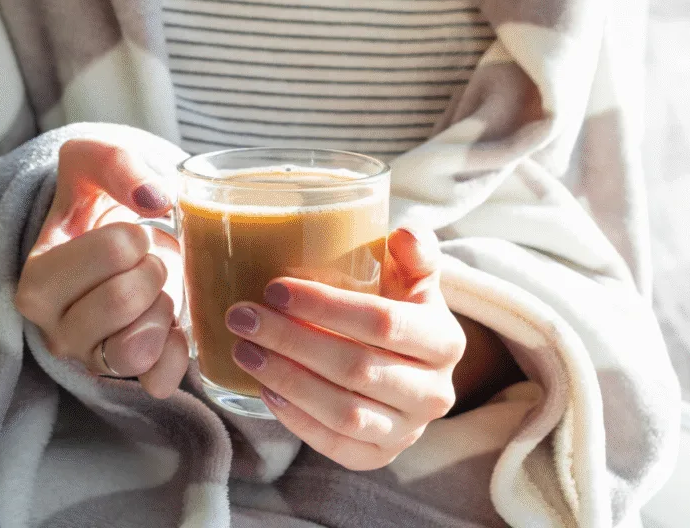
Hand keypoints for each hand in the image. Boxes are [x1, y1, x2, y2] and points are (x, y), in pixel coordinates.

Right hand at [15, 139, 188, 397]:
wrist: (119, 241)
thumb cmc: (99, 202)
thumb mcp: (92, 162)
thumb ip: (116, 164)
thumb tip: (154, 198)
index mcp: (37, 282)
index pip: (113, 253)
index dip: (135, 237)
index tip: (130, 233)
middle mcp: (55, 331)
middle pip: (123, 300)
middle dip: (154, 269)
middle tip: (149, 260)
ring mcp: (91, 360)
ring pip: (137, 349)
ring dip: (163, 309)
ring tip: (157, 291)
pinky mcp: (128, 379)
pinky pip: (160, 380)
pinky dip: (178, 349)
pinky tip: (173, 322)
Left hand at [224, 227, 464, 470]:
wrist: (413, 369)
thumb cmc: (401, 310)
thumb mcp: (413, 277)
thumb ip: (414, 252)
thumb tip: (405, 233)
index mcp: (446, 341)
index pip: (383, 323)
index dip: (326, 307)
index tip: (275, 289)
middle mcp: (435, 392)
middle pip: (357, 368)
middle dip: (292, 341)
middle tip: (244, 317)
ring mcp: (408, 430)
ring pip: (344, 412)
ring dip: (287, 380)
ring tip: (245, 351)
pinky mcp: (380, 456)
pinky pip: (336, 445)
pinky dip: (297, 421)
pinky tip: (266, 390)